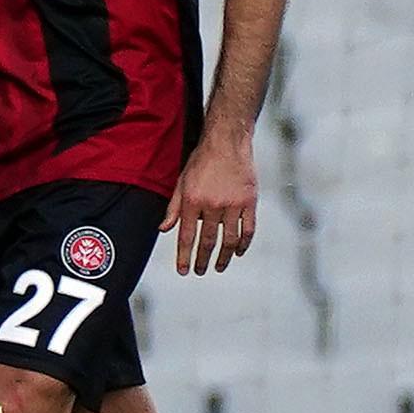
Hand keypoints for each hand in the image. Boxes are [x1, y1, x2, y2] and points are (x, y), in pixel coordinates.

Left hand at [169, 129, 256, 275]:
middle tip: (200, 271)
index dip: (184, 256)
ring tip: (219, 267)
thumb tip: (163, 230)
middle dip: (202, 260)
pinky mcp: (249, 201)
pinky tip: (238, 252)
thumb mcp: (181, 182)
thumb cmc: (201, 160)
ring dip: (223, 257)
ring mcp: (233, 204)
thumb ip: (173, 208)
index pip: (187, 236)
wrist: (227, 141)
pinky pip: (248, 229)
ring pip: (229, 240)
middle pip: (208, 241)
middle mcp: (212, 204)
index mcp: (193, 201)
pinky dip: (243, 244)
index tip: (184, 271)